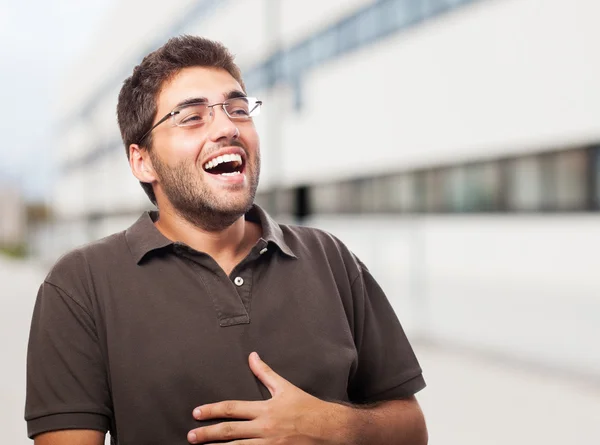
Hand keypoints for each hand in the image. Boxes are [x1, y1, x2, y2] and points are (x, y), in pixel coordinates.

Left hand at [186, 352, 348, 443]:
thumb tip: (252, 356)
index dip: (213, 410)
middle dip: (208, 433)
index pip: (233, 409)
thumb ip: (265, 373)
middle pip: (230, 431)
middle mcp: (265, 428)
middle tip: (191, 436)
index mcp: (265, 409)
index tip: (197, 412)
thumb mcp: (285, 387)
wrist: (329, 428)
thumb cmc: (307, 407)